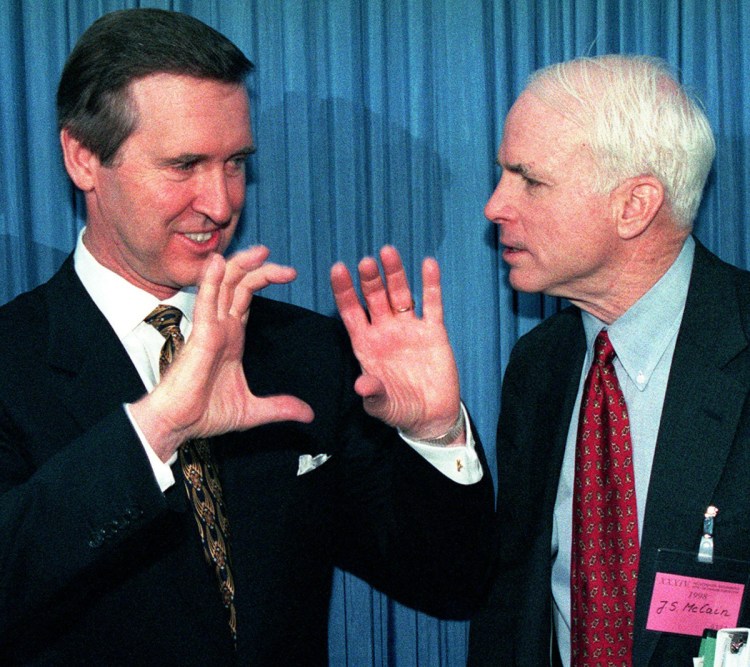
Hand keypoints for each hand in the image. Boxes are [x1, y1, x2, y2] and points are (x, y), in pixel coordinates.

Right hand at [131, 246, 313, 460]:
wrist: (179, 425)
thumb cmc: (205, 414)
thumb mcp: (254, 410)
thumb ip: (281, 407)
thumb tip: (308, 414)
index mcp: (232, 336)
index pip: (247, 296)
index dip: (265, 279)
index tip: (290, 273)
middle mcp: (221, 327)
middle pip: (239, 284)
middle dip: (262, 269)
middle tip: (287, 267)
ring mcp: (210, 328)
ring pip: (224, 285)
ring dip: (241, 265)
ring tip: (262, 251)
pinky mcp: (199, 335)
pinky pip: (205, 302)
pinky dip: (211, 280)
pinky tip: (218, 262)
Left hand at [330, 245, 461, 440]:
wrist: (430, 416)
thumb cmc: (399, 409)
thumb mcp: (382, 406)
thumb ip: (373, 394)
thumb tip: (361, 385)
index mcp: (366, 344)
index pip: (351, 311)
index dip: (344, 290)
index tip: (337, 268)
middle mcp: (385, 331)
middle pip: (375, 297)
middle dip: (370, 279)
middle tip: (366, 261)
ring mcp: (409, 328)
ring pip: (400, 294)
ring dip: (395, 273)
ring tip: (388, 251)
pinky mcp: (433, 332)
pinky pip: (432, 304)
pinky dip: (431, 284)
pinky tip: (428, 264)